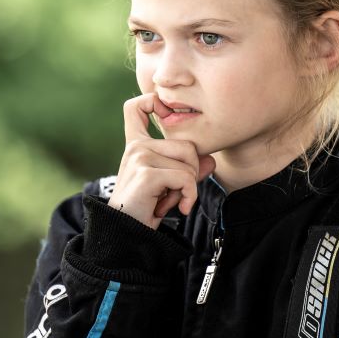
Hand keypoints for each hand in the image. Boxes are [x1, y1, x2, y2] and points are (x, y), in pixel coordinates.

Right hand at [105, 92, 216, 229]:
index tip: (165, 114)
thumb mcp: (169, 186)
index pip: (136, 106)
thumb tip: (212, 160)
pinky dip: (188, 196)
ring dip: (188, 188)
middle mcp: (135, 147)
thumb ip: (189, 171)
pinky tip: (177, 208)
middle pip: (187, 145)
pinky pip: (186, 179)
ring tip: (168, 201)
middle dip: (191, 173)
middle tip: (172, 193)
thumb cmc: (145, 210)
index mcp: (136, 144)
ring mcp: (139, 157)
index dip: (153, 101)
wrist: (127, 235)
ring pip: (190, 163)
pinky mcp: (147, 173)